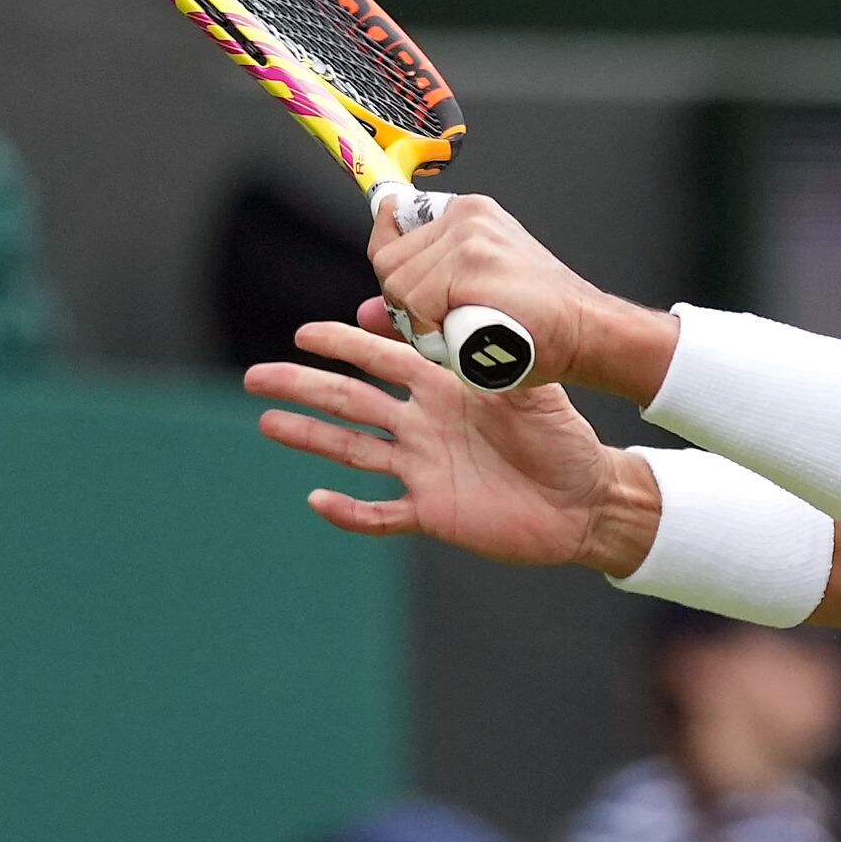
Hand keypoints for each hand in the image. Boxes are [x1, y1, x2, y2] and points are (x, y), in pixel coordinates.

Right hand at [247, 313, 659, 570]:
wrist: (584, 500)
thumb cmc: (565, 440)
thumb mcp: (537, 392)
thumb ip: (503, 361)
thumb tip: (475, 327)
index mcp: (444, 389)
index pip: (383, 359)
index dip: (345, 346)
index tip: (304, 334)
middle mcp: (423, 426)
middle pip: (351, 402)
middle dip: (304, 387)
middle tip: (256, 377)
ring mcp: (422, 469)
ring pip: (353, 451)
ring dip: (310, 438)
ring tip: (267, 423)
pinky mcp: (431, 511)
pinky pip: (381, 514)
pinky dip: (350, 512)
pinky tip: (317, 501)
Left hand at [368, 192, 614, 378]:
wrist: (588, 332)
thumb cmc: (540, 325)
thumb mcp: (470, 303)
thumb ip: (416, 302)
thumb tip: (366, 313)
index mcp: (467, 215)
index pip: (393, 223)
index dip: (391, 262)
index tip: (402, 287)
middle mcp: (465, 215)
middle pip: (388, 259)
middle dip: (404, 303)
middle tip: (443, 325)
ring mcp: (468, 234)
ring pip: (398, 283)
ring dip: (420, 320)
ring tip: (461, 331)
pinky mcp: (471, 259)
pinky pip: (418, 299)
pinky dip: (432, 328)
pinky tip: (465, 333)